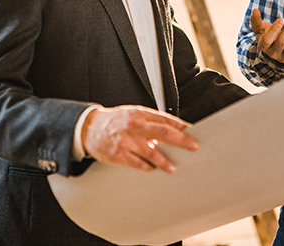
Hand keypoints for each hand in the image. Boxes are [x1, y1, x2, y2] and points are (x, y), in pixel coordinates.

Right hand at [80, 106, 198, 173]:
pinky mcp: (119, 154)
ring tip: (172, 168)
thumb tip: (171, 130)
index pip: (165, 119)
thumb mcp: (132, 114)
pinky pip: (137, 163)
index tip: (192, 131)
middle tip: (194, 146)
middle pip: (164, 133)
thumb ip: (150, 121)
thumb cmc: (114, 121)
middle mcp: (135, 126)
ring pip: (151, 152)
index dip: (181, 126)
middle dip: (182, 140)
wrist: (89, 127)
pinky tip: (152, 169)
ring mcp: (127, 141)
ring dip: (165, 161)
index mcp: (140, 114)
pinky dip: (147, 167)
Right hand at [250, 8, 283, 66]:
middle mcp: (274, 54)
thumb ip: (256, 20)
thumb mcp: (260, 30)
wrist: (276, 52)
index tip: (282, 18)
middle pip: (282, 42)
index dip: (274, 29)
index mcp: (264, 46)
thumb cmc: (267, 37)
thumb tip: (255, 10)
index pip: (267, 40)